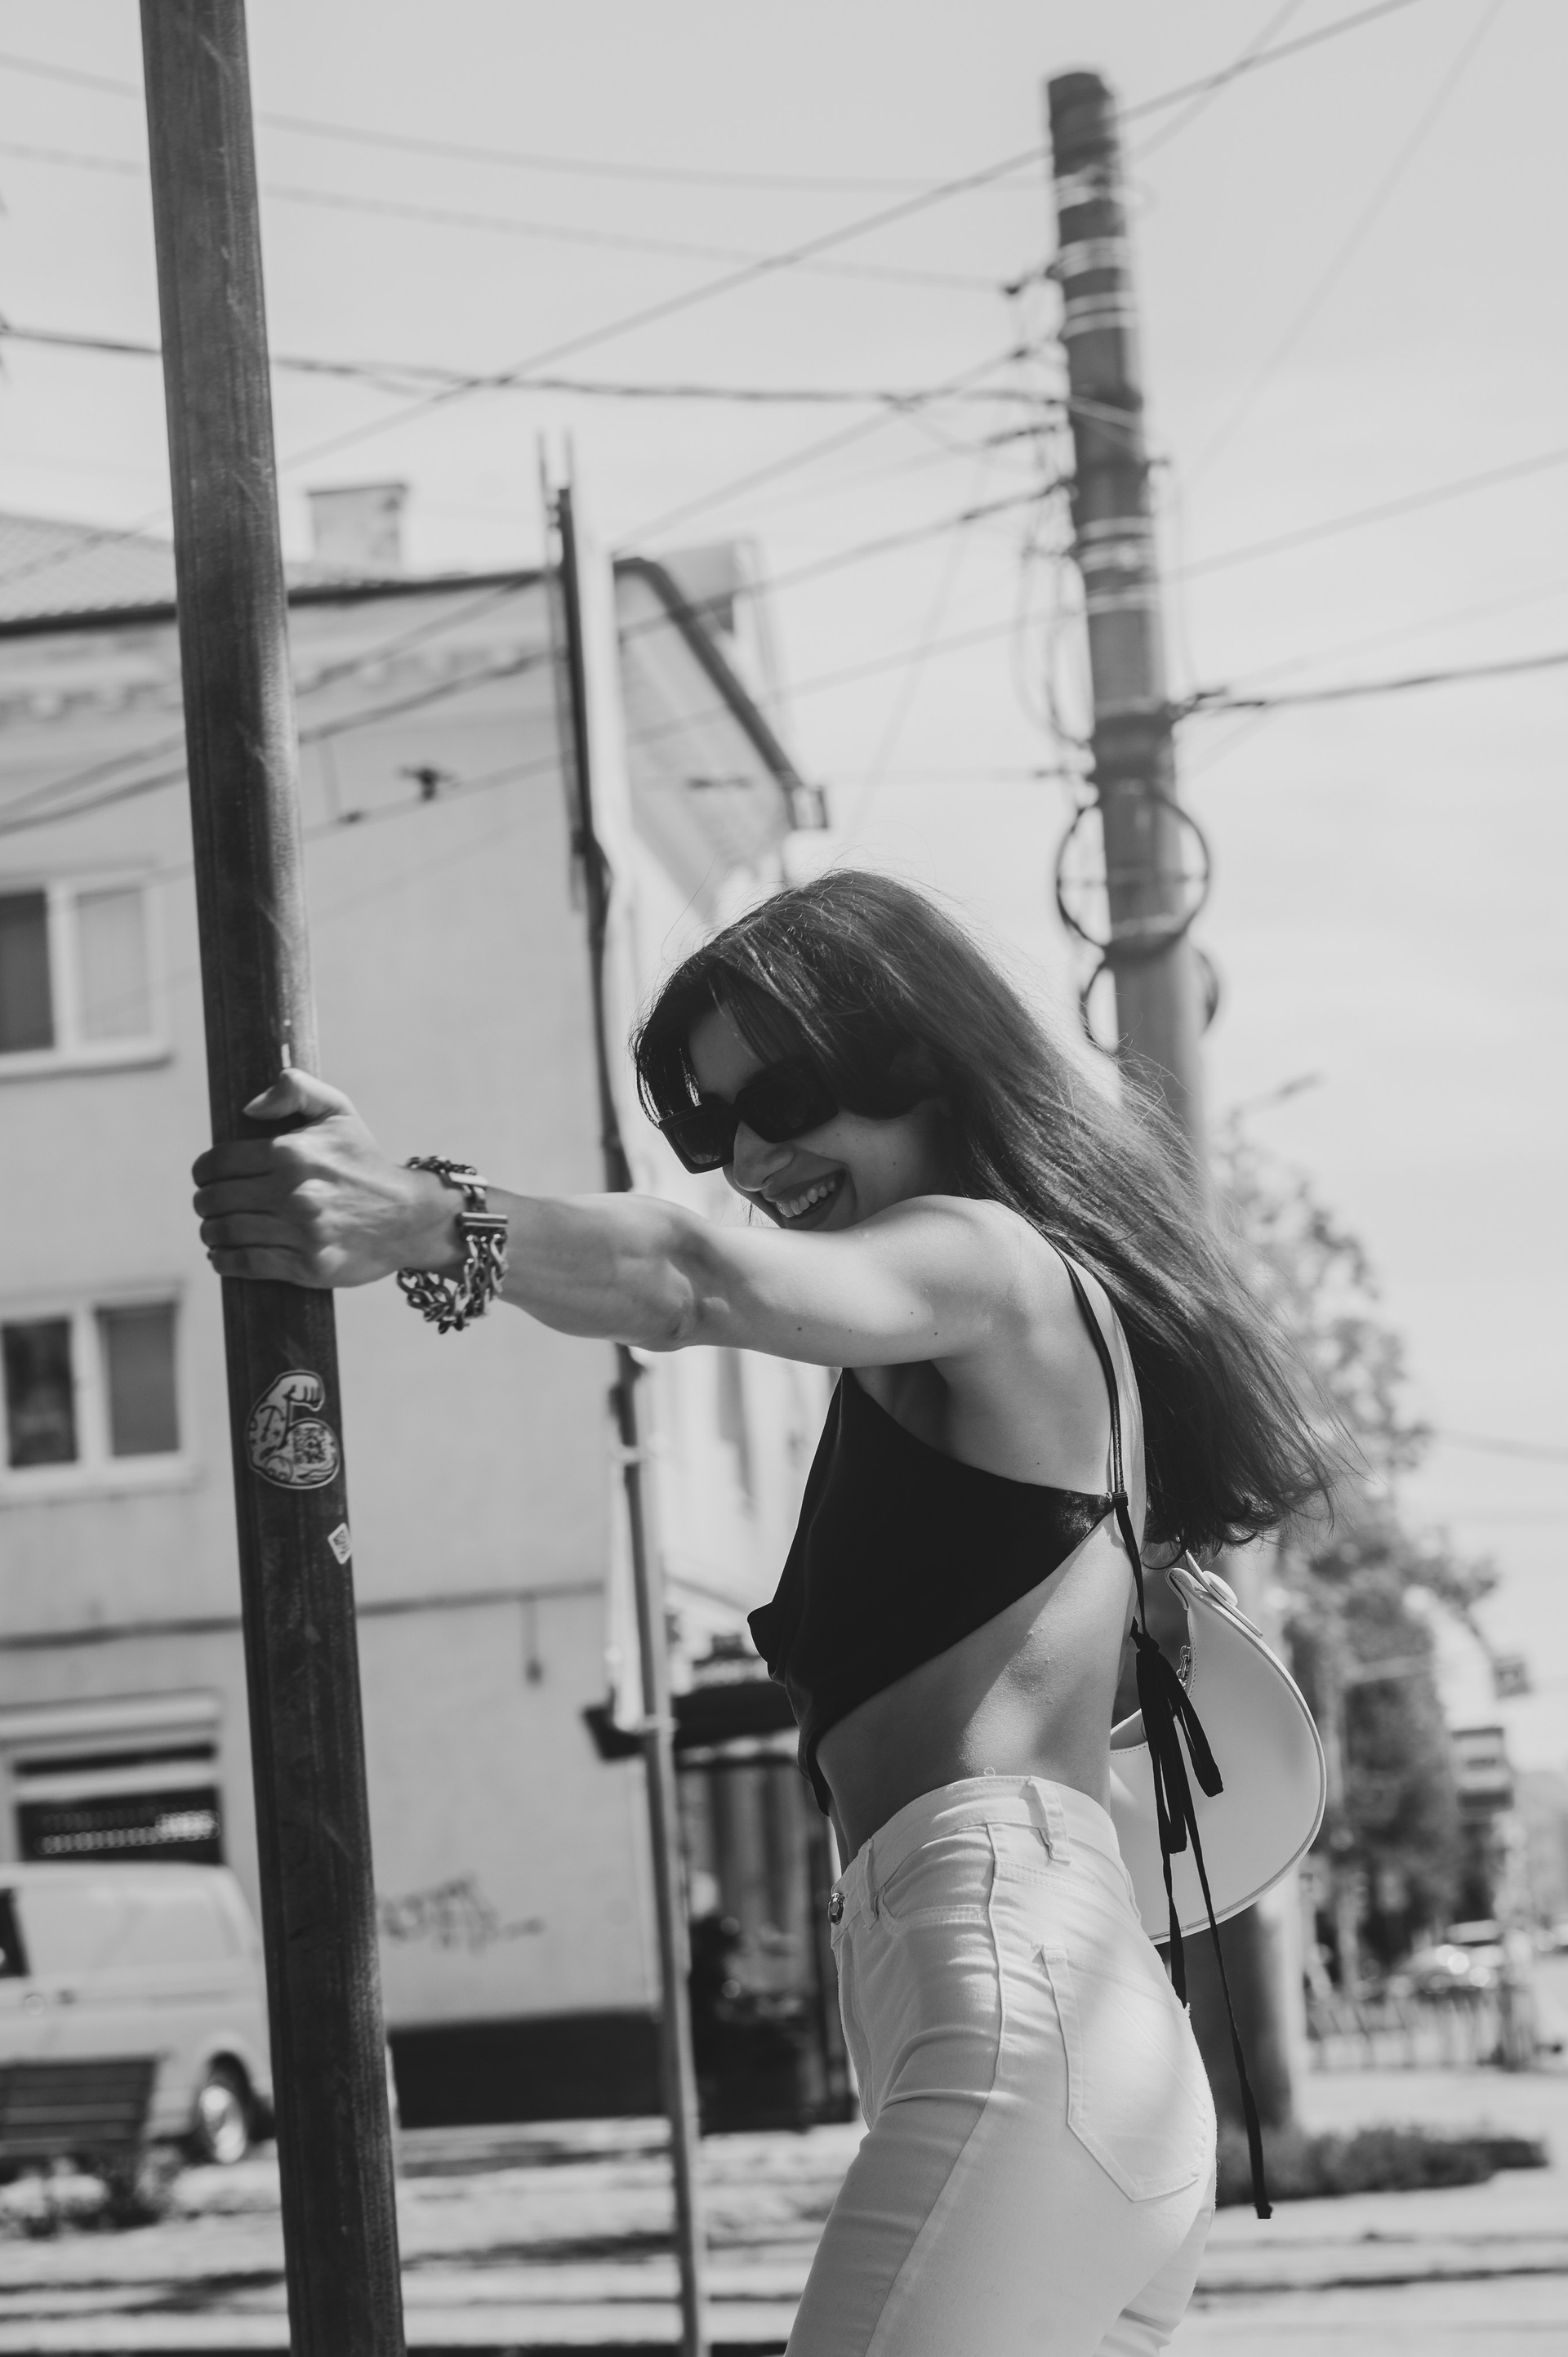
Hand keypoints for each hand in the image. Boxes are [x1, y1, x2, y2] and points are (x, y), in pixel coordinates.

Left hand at [192, 1071, 457, 1287]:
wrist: (410, 1217)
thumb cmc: (365, 1163)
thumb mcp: (339, 1112)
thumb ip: (295, 1090)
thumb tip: (249, 1108)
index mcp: (293, 1152)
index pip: (217, 1163)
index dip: (203, 1172)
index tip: (207, 1178)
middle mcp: (294, 1192)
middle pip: (215, 1200)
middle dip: (205, 1203)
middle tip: (210, 1205)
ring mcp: (301, 1232)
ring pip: (225, 1232)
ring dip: (211, 1232)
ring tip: (215, 1229)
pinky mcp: (307, 1265)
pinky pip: (246, 1263)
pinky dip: (223, 1260)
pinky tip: (222, 1254)